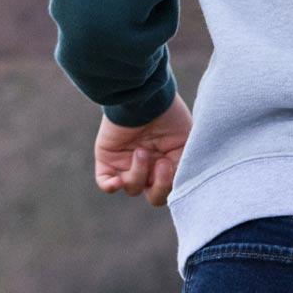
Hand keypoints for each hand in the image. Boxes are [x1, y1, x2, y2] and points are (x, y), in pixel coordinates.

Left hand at [93, 93, 192, 207]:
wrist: (144, 96)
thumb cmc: (169, 114)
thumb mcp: (187, 141)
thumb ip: (185, 166)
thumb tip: (180, 186)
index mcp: (169, 163)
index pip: (171, 189)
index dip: (172, 186)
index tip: (173, 166)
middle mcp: (149, 166)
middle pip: (154, 196)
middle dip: (159, 186)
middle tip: (162, 163)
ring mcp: (127, 163)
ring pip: (132, 188)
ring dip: (138, 174)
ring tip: (141, 150)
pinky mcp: (107, 159)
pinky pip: (106, 183)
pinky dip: (111, 186)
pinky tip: (117, 180)